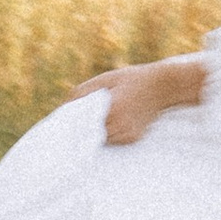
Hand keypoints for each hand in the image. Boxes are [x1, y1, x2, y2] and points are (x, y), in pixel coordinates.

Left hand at [74, 61, 189, 146]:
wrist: (163, 87)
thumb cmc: (133, 79)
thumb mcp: (107, 78)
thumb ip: (84, 91)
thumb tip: (64, 107)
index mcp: (111, 108)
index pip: (81, 125)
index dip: (68, 127)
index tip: (56, 130)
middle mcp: (119, 125)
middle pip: (88, 135)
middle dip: (79, 131)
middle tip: (67, 129)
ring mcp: (127, 134)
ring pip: (99, 140)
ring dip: (92, 134)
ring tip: (89, 125)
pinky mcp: (132, 139)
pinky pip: (111, 141)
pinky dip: (106, 135)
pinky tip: (107, 125)